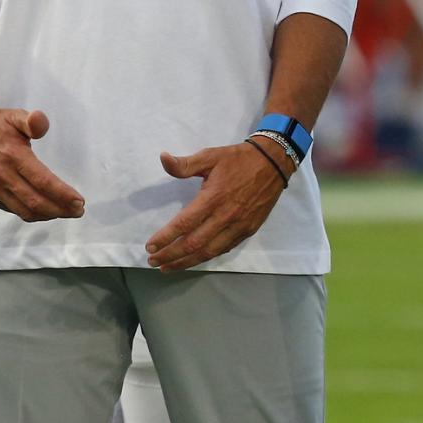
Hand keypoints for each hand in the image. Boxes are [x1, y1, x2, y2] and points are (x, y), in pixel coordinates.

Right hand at [0, 103, 84, 222]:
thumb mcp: (15, 116)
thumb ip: (32, 121)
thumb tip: (40, 120)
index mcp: (11, 155)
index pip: (42, 181)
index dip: (63, 194)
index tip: (80, 201)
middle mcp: (1, 175)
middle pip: (36, 202)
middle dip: (61, 209)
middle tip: (78, 210)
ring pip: (25, 211)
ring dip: (48, 215)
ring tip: (66, 212)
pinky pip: (14, 210)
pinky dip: (32, 213)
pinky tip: (45, 209)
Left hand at [144, 141, 289, 271]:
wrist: (273, 164)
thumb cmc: (237, 159)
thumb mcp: (210, 155)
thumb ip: (185, 163)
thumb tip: (163, 158)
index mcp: (213, 198)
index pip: (184, 223)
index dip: (165, 237)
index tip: (149, 247)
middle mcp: (225, 216)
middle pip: (194, 244)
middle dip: (171, 255)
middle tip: (152, 262)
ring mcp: (238, 226)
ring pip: (209, 251)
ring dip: (186, 262)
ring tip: (168, 267)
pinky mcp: (248, 231)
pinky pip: (224, 249)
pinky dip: (206, 257)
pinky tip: (194, 259)